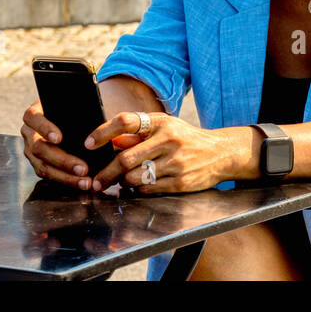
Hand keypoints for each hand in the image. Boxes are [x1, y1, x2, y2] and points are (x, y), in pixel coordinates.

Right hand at [21, 99, 94, 189]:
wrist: (80, 120)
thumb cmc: (82, 110)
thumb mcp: (81, 107)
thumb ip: (84, 113)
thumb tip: (99, 126)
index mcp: (36, 113)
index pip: (33, 118)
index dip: (44, 128)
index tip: (59, 138)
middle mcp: (30, 132)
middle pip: (38, 148)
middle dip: (62, 160)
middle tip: (83, 168)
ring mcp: (32, 150)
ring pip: (43, 166)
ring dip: (65, 176)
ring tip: (85, 181)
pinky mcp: (39, 164)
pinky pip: (49, 175)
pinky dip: (66, 180)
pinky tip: (81, 183)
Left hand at [84, 112, 256, 193]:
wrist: (222, 153)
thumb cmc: (187, 139)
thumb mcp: (165, 128)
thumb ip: (138, 134)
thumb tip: (112, 141)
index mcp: (162, 122)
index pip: (126, 122)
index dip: (103, 132)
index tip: (89, 144)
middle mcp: (169, 140)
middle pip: (125, 158)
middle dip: (106, 173)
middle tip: (96, 182)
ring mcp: (176, 162)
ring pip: (135, 178)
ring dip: (123, 183)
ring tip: (123, 182)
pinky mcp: (180, 182)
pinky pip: (149, 190)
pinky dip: (139, 190)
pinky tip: (140, 186)